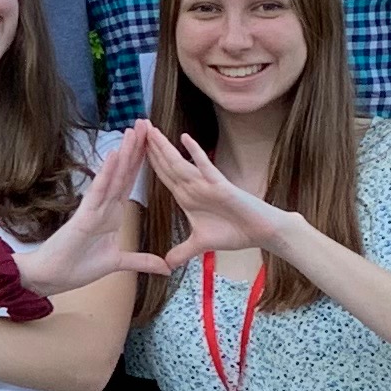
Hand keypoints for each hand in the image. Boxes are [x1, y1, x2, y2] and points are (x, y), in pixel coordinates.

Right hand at [13, 129, 178, 294]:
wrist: (53, 277)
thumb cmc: (78, 267)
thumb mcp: (118, 262)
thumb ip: (141, 261)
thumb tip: (166, 266)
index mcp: (113, 214)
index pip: (130, 182)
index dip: (141, 162)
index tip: (152, 142)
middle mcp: (104, 206)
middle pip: (123, 172)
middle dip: (135, 148)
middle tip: (144, 122)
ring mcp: (94, 208)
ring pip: (113, 176)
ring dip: (124, 153)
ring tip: (133, 130)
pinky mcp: (84, 215)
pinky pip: (98, 191)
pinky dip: (107, 173)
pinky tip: (114, 154)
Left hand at [141, 125, 297, 257]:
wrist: (261, 232)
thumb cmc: (234, 232)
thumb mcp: (201, 245)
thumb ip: (182, 251)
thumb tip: (167, 265)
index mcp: (186, 196)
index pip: (161, 175)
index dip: (146, 162)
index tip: (130, 148)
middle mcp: (193, 186)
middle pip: (166, 164)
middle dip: (149, 147)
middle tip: (133, 126)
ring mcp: (206, 183)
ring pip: (179, 162)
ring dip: (164, 146)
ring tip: (150, 129)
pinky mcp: (221, 185)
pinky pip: (206, 166)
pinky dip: (196, 153)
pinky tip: (184, 139)